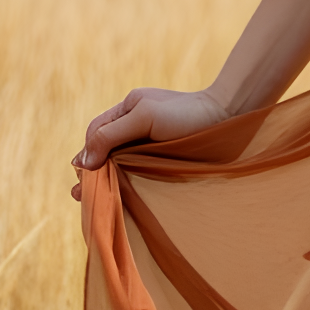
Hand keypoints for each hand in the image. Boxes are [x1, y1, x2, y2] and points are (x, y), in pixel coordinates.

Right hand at [70, 87, 228, 202]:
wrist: (229, 117)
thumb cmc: (187, 114)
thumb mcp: (144, 118)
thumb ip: (111, 136)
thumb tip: (82, 162)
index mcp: (128, 108)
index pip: (96, 132)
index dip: (87, 154)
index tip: (83, 177)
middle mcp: (137, 123)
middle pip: (105, 149)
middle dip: (93, 172)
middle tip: (80, 196)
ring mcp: (150, 141)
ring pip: (121, 162)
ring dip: (109, 180)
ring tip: (98, 201)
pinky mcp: (164, 157)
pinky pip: (139, 171)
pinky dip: (128, 182)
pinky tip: (123, 196)